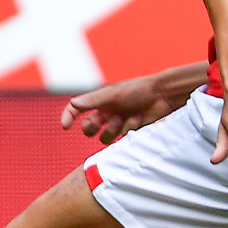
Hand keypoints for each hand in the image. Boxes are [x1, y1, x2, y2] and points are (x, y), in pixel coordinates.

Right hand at [61, 76, 178, 144]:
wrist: (162, 96)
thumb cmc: (138, 90)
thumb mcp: (114, 94)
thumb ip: (94, 101)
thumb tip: (73, 103)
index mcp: (99, 102)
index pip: (76, 110)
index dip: (68, 117)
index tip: (64, 126)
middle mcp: (106, 113)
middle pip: (88, 129)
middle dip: (91, 129)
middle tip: (99, 123)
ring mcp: (118, 123)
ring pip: (104, 138)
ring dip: (112, 130)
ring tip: (125, 118)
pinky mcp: (130, 131)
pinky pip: (122, 138)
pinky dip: (129, 129)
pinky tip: (139, 119)